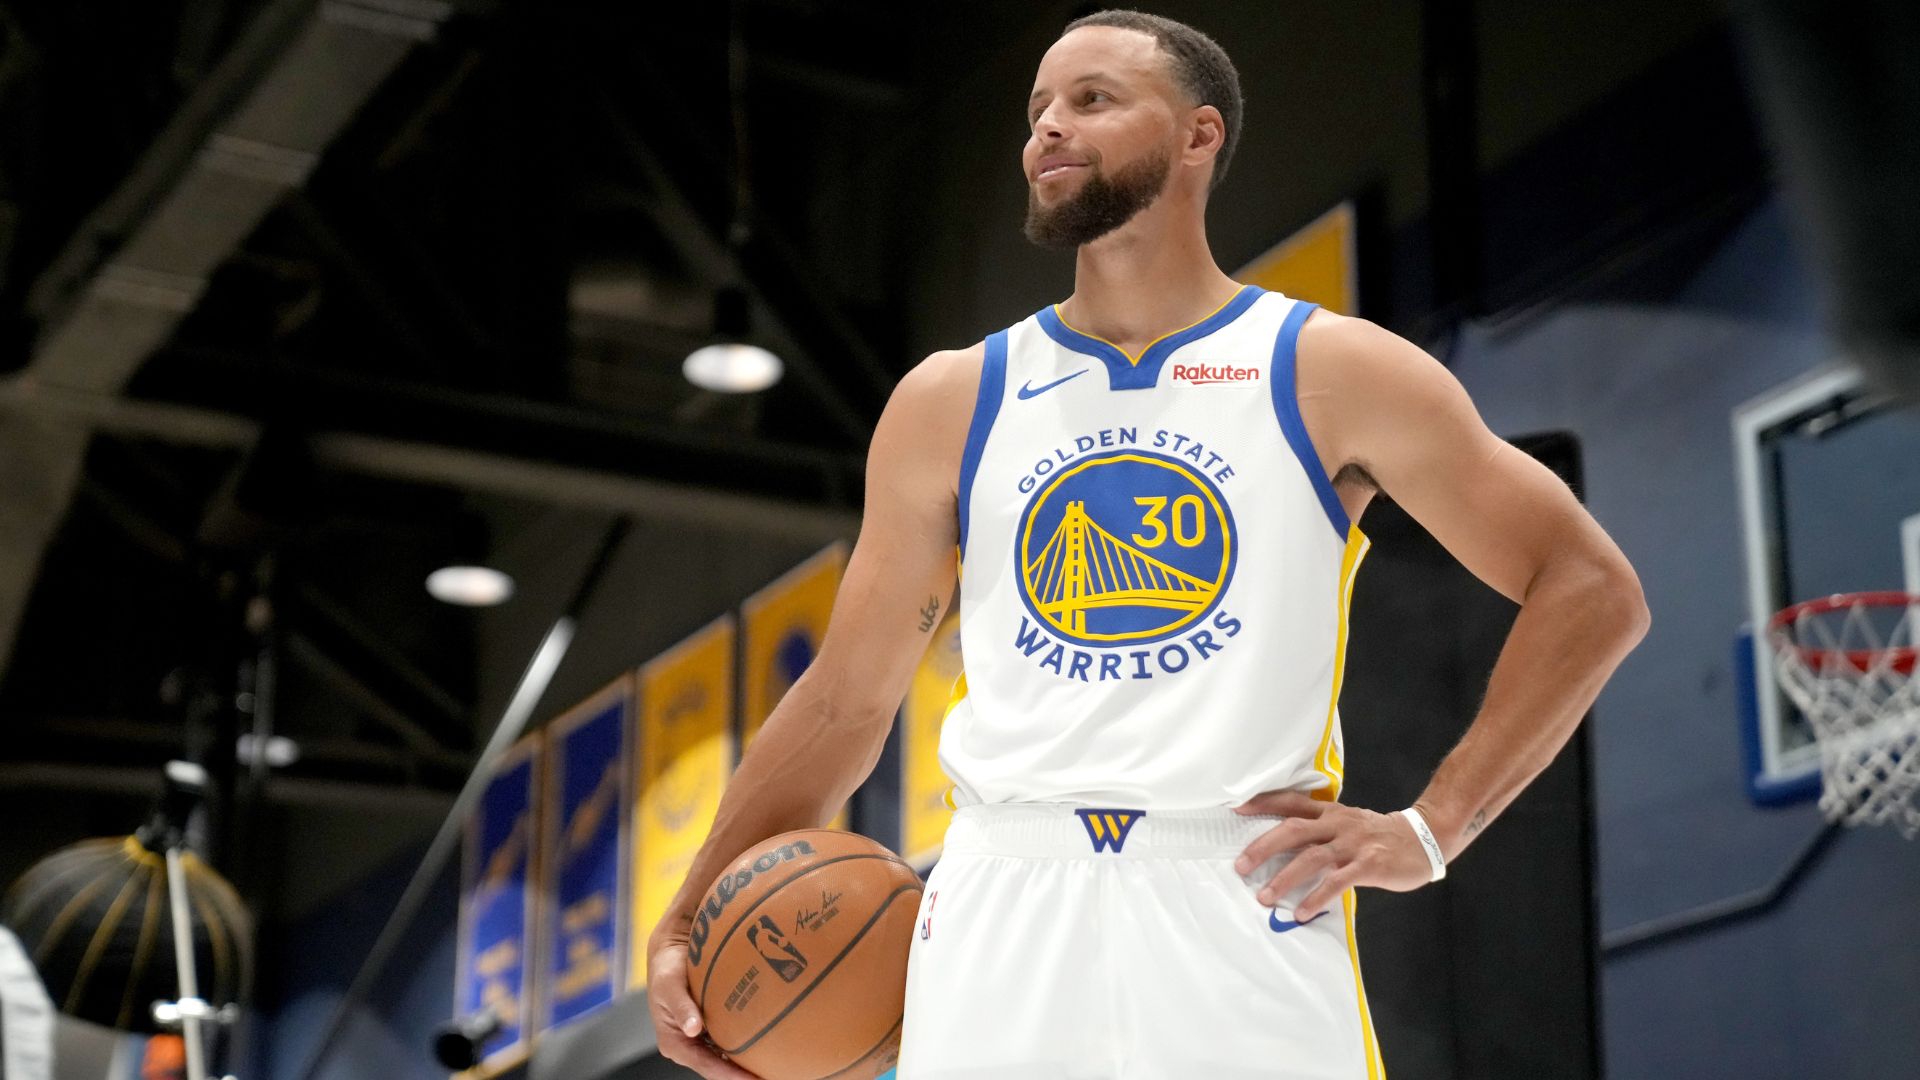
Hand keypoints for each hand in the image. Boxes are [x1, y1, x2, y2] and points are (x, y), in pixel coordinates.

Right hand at [648, 940, 761, 1079]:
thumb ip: (681, 1008)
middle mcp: (687, 1045)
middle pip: (718, 1068)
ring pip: (724, 1058)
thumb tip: (693, 1028)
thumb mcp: (669, 986)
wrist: (669, 954)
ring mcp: (699, 1039)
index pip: (706, 1066)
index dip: (730, 1076)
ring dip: (745, 1065)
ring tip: (771, 1069)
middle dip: (741, 1076)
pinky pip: (729, 1041)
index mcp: (674, 1043)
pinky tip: (765, 1046)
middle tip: (769, 1077)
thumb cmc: (666, 970)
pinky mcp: (709, 1028)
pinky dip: (744, 1046)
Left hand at [1232, 790, 1434, 920]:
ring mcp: (1353, 844)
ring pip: (1311, 858)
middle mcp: (1337, 824)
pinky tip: (1300, 912)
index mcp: (1330, 812)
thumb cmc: (1378, 835)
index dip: (1262, 804)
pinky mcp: (1369, 865)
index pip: (1290, 803)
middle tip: (1240, 866)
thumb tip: (1281, 845)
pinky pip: (1337, 882)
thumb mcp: (1347, 823)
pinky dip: (1316, 898)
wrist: (1424, 838)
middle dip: (1263, 847)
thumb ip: (1319, 829)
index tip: (1235, 809)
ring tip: (1263, 897)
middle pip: (1293, 830)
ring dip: (1284, 878)